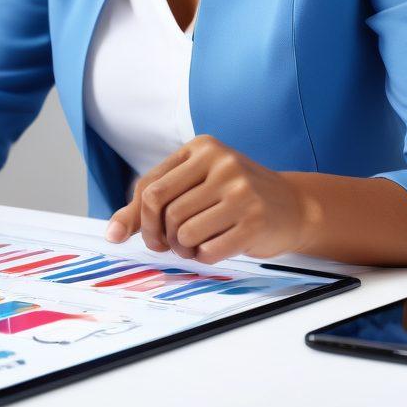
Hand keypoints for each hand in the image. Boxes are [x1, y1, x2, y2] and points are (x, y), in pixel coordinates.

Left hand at [105, 135, 320, 264]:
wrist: (294, 206)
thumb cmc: (234, 196)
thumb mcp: (196, 184)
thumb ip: (152, 203)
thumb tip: (112, 233)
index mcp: (202, 148)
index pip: (150, 186)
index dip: (138, 217)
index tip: (142, 236)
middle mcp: (221, 163)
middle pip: (164, 209)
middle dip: (158, 235)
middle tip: (167, 246)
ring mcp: (240, 191)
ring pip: (184, 230)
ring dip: (182, 248)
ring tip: (193, 246)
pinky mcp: (254, 220)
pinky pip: (209, 250)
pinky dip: (203, 257)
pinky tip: (212, 249)